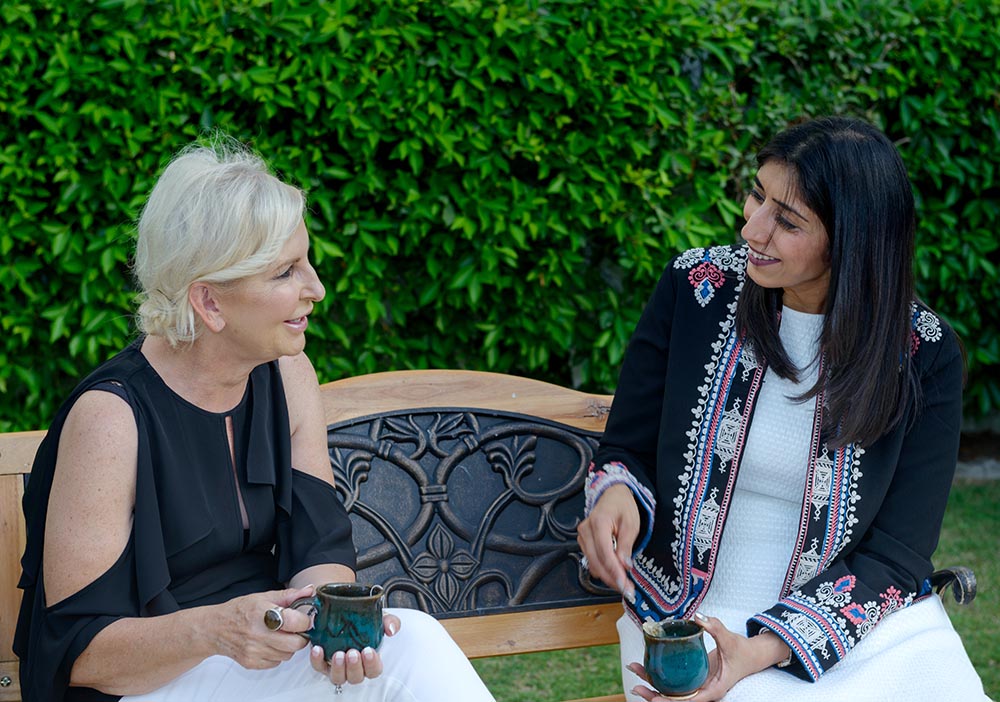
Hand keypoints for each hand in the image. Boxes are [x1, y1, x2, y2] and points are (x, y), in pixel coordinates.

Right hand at [211, 585, 314, 669]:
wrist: (215, 628)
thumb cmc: (239, 611)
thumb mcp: (264, 597)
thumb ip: (289, 595)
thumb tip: (309, 591)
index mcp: (263, 613)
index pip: (295, 622)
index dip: (305, 621)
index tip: (305, 619)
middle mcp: (258, 633)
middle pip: (295, 643)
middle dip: (300, 637)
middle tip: (295, 630)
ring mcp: (254, 650)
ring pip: (288, 654)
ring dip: (288, 646)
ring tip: (278, 635)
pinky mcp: (251, 663)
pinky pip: (276, 662)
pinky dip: (277, 654)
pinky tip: (269, 644)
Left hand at [309, 613, 401, 685]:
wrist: (345, 613)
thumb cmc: (365, 620)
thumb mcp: (380, 617)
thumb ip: (390, 622)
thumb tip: (391, 629)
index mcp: (369, 660)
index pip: (374, 670)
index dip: (372, 664)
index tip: (369, 651)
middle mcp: (353, 667)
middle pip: (356, 677)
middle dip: (354, 667)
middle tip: (353, 653)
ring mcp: (338, 666)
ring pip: (338, 677)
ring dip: (338, 668)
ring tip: (338, 653)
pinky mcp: (323, 661)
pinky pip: (318, 666)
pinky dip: (317, 660)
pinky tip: (318, 649)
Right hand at [577, 483, 639, 599]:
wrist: (612, 495)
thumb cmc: (623, 506)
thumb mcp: (631, 524)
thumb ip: (626, 545)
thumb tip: (624, 565)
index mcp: (599, 522)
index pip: (605, 553)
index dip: (615, 572)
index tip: (625, 585)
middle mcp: (585, 530)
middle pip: (596, 562)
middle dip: (612, 579)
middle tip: (627, 590)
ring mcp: (582, 537)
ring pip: (593, 564)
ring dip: (607, 576)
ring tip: (623, 581)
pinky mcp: (583, 542)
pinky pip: (591, 561)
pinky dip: (603, 569)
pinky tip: (615, 572)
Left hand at [627, 614, 782, 701]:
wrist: (751, 655)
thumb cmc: (742, 651)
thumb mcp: (729, 639)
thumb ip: (714, 627)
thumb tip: (697, 616)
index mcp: (713, 689)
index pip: (690, 701)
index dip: (670, 701)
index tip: (654, 698)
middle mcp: (703, 690)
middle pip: (676, 699)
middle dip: (654, 694)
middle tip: (635, 684)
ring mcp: (698, 685)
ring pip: (672, 691)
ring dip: (653, 684)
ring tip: (634, 671)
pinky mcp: (694, 678)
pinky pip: (675, 682)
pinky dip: (661, 677)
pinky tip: (646, 667)